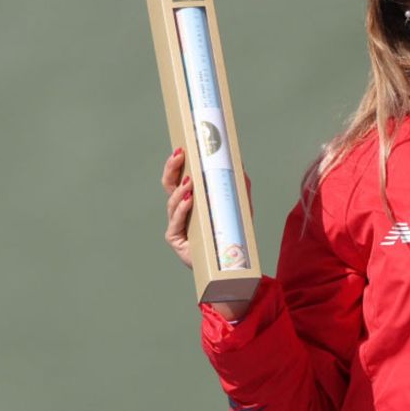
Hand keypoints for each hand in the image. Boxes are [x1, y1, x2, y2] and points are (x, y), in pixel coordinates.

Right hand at [160, 148, 252, 269]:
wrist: (229, 263)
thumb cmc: (230, 233)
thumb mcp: (239, 205)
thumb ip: (240, 185)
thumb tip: (239, 163)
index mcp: (192, 199)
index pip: (179, 177)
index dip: (177, 163)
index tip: (181, 147)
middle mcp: (180, 210)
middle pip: (169, 185)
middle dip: (172, 168)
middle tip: (179, 155)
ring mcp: (176, 224)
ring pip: (172, 202)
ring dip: (180, 190)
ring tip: (190, 181)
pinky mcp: (176, 239)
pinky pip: (176, 223)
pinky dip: (182, 211)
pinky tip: (188, 202)